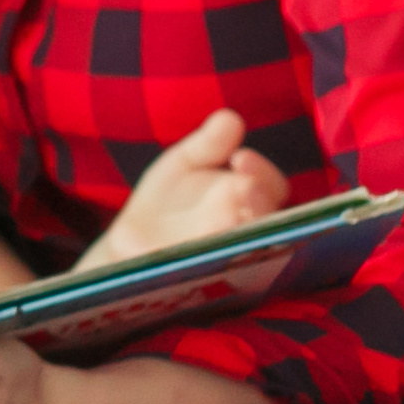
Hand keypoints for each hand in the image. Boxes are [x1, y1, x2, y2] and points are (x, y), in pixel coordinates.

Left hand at [84, 110, 286, 266]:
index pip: (272, 186)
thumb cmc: (167, 202)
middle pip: (271, 220)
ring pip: (252, 251)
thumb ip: (206, 145)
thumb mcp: (182, 166)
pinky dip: (216, 266)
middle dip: (261, 204)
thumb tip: (230, 117)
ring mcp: (235, 260)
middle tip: (245, 187)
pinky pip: (223, 279)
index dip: (262, 173)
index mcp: (249, 199)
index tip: (240, 158)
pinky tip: (200, 253)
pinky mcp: (212, 285)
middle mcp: (250, 231)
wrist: (131, 248)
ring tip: (231, 219)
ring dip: (246, 237)